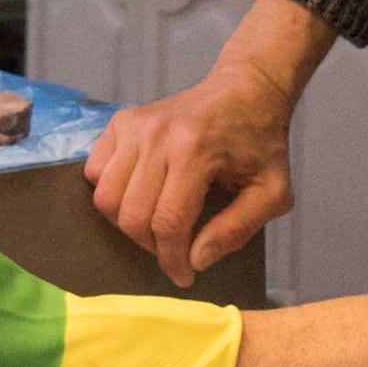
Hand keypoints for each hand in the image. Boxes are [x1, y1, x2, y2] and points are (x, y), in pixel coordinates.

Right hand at [85, 63, 299, 283]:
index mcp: (196, 151)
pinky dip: (110, 194)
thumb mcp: (273, 192)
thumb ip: (237, 229)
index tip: (184, 276)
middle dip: (151, 246)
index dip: (173, 259)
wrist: (245, 91)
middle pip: (132, 214)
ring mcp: (134, 125)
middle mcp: (158, 135)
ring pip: (105, 196)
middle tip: (173, 251)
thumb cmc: (261, 142)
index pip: (168, 222)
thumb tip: (196, 259)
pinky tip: (139, 197)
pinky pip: (94, 171)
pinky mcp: (121, 122)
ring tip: (155, 225)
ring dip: (127, 223)